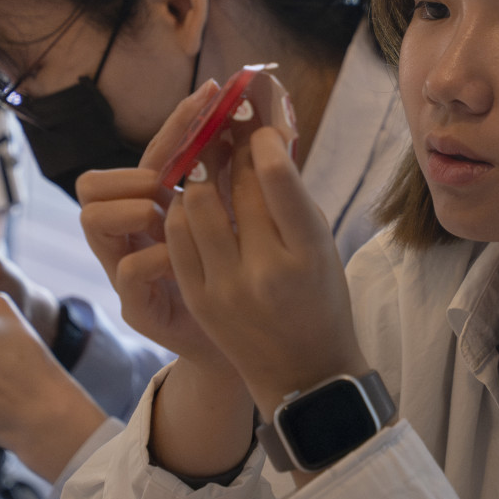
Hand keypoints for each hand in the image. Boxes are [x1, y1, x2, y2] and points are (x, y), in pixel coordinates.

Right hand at [76, 81, 233, 371]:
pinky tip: (188, 256)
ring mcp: (125, 271)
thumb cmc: (249, 276)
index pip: (148, 156)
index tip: (210, 97)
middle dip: (136, 172)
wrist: (255, 346)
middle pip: (93, 184)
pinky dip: (157, 256)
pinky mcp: (137, 308)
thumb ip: (240, 179)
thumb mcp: (246, 220)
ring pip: (93, 218)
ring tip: (174, 214)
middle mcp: (132, 236)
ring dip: (138, 206)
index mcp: (156, 208)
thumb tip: (265, 123)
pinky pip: (128, 270)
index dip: (174, 124)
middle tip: (176, 181)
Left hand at [168, 125, 365, 418]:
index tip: (258, 124)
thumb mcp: (322, 247)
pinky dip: (181, 210)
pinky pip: (177, 236)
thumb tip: (266, 137)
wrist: (303, 374)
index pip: (277, 178)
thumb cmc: (322, 301)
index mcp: (307, 252)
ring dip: (199, 176)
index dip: (262, 141)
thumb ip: (293, 197)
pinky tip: (191, 201)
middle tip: (226, 123)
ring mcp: (226, 286)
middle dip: (229, 147)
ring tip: (206, 162)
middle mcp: (265, 269)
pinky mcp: (199, 298)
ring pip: (194, 205)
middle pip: (233, 186)